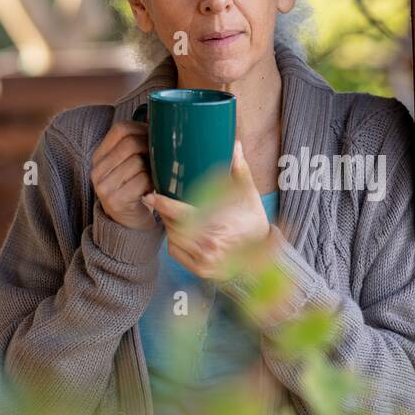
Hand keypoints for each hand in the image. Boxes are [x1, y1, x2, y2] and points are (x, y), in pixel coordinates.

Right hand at [91, 119, 156, 229]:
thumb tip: (162, 116)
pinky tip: (153, 189)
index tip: (156, 137)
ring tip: (157, 175)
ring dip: (153, 168)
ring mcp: (103, 186)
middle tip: (163, 157)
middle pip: (130, 144)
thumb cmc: (137, 190)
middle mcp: (97, 170)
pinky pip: (141, 181)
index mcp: (100, 156)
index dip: (142, 128)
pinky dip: (152, 183)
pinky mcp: (114, 201)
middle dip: (151, 147)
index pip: (120, 129)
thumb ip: (138, 145)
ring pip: (137, 162)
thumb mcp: (133, 165)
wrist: (130, 226)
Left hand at [143, 140, 274, 279]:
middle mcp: (209, 248)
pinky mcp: (201, 270)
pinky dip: (174, 240)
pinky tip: (182, 230)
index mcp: (219, 228)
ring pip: (172, 239)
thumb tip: (234, 144)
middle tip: (164, 200)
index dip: (164, 205)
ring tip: (175, 214)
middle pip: (174, 226)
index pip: (183, 216)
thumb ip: (240, 171)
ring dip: (170, 225)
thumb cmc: (254, 220)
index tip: (151, 195)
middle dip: (166, 212)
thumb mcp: (249, 194)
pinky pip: (174, 252)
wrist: (264, 253)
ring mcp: (205, 262)